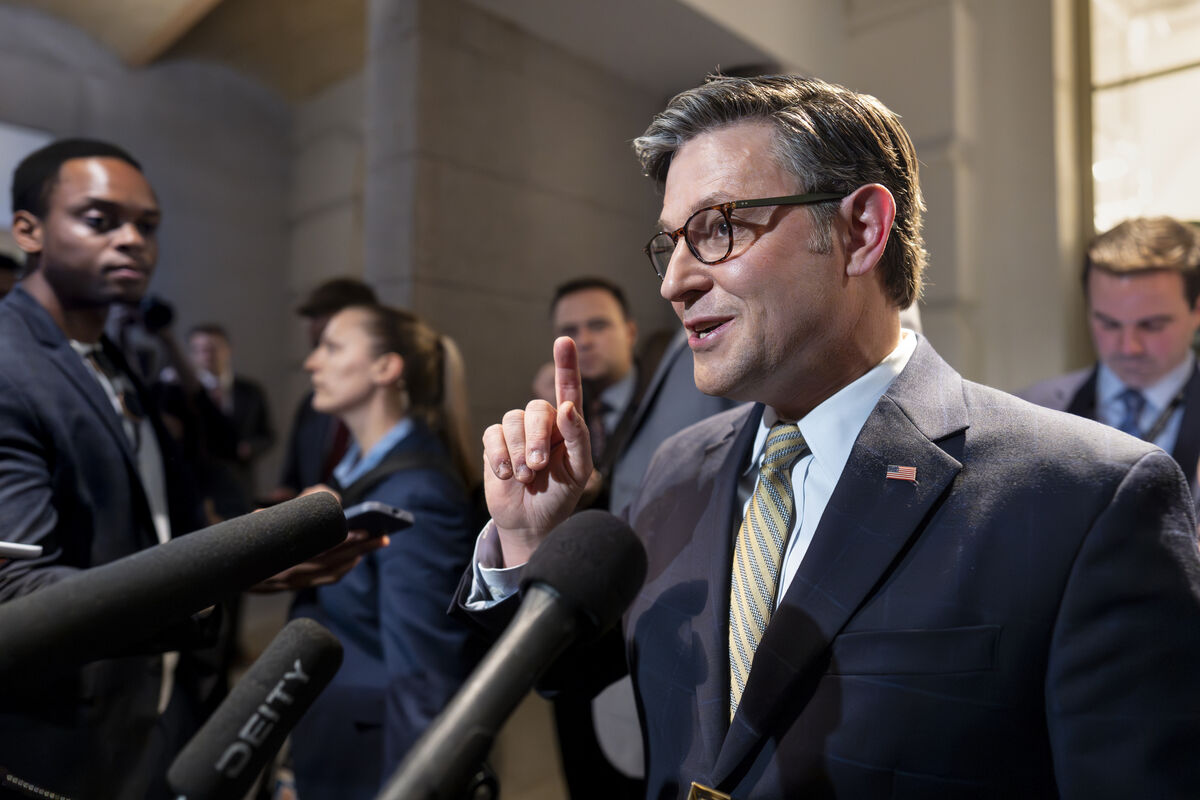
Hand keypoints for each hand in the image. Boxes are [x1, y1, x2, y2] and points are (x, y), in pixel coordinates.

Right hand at [249, 486, 384, 591]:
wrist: (224, 570)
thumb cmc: (247, 539)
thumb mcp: (261, 523)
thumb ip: (288, 512)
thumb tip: (320, 502)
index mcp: (283, 557)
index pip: (322, 548)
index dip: (344, 540)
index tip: (361, 529)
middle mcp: (291, 573)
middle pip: (334, 561)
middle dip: (361, 548)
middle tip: (383, 536)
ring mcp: (294, 582)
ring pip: (334, 572)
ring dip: (357, 558)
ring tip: (376, 544)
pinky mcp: (296, 586)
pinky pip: (327, 579)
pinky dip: (345, 568)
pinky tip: (356, 558)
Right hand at [482, 337, 591, 565]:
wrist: (531, 522)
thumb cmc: (560, 495)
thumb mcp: (578, 471)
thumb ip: (578, 437)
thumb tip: (565, 407)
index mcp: (568, 425)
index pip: (569, 389)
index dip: (566, 364)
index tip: (565, 340)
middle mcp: (543, 422)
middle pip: (535, 409)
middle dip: (536, 438)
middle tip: (538, 466)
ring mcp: (517, 432)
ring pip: (512, 421)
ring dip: (518, 452)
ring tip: (525, 476)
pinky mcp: (494, 443)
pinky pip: (491, 435)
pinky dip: (499, 456)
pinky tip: (506, 475)